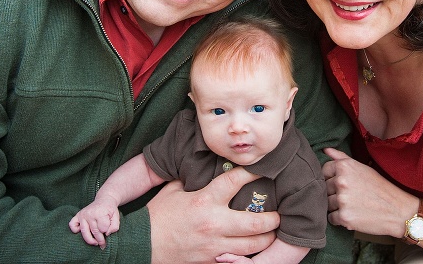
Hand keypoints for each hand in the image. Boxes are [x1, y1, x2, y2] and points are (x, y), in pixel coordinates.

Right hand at [68, 196, 120, 248]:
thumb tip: (107, 234)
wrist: (104, 200)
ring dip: (90, 240)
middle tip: (103, 244)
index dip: (107, 232)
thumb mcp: (116, 217)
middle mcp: (90, 213)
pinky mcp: (78, 215)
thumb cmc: (110, 210)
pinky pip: (72, 225)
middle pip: (95, 232)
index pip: (103, 228)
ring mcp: (83, 214)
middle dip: (100, 240)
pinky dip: (74, 230)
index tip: (108, 231)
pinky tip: (81, 232)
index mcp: (100, 212)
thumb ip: (114, 226)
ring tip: (95, 243)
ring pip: (84, 232)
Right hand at [147, 167, 278, 263]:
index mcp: (204, 200)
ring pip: (253, 245)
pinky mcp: (212, 262)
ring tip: (271, 233)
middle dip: (273, 219)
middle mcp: (213, 223)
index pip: (234, 181)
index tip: (263, 168)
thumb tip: (204, 169)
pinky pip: (238, 260)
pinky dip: (249, 255)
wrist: (143, 244)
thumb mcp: (174, 190)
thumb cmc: (158, 215)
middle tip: (279, 215)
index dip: (253, 173)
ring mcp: (214, 246)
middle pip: (255, 222)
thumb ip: (192, 180)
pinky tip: (254, 250)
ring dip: (266, 239)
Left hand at [322, 148, 415, 236]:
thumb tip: (325, 150)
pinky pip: (331, 218)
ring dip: (336, 207)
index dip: (332, 178)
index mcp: (344, 167)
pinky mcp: (344, 217)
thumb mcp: (363, 168)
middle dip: (334, 193)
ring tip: (353, 205)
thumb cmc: (380, 187)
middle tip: (352, 196)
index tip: (344, 184)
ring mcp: (342, 200)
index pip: (324, 171)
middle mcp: (341, 182)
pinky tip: (353, 214)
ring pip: (327, 204)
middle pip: (324, 188)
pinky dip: (340, 219)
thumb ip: (341, 158)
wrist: (398, 210)